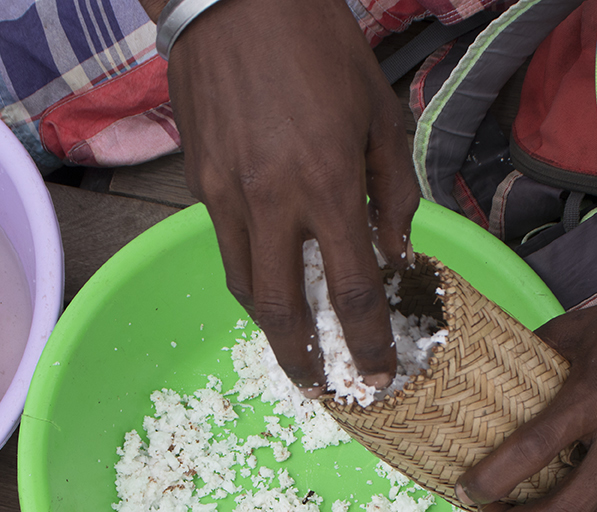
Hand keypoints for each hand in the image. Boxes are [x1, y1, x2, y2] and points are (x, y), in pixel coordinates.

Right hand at [163, 0, 420, 392]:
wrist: (234, 1)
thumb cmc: (320, 47)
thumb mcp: (380, 113)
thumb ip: (394, 191)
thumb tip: (397, 253)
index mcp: (327, 183)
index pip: (352, 290)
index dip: (367, 342)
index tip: (379, 375)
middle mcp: (272, 201)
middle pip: (283, 312)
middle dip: (304, 363)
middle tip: (323, 389)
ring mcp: (226, 196)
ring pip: (246, 288)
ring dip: (271, 327)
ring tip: (296, 345)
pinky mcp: (199, 184)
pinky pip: (227, 248)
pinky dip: (251, 277)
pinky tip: (271, 280)